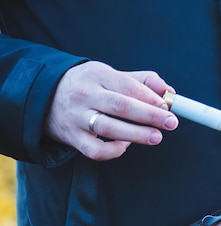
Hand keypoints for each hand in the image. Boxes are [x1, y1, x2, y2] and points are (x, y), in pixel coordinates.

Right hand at [45, 61, 178, 160]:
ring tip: (156, 137)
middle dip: (150, 116)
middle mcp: (85, 94)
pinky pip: (96, 150)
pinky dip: (114, 150)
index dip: (150, 98)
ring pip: (109, 128)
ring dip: (136, 134)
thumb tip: (168, 91)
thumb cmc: (88, 86)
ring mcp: (77, 117)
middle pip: (121, 106)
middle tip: (170, 123)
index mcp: (97, 74)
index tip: (168, 107)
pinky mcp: (72, 137)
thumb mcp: (110, 75)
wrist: (44, 96)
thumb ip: (142, 81)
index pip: (128, 86)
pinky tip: (125, 144)